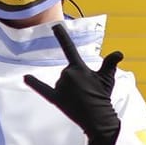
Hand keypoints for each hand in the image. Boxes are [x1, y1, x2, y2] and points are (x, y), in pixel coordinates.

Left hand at [24, 23, 123, 144]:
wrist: (98, 118)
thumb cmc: (103, 97)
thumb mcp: (108, 78)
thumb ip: (110, 63)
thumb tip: (119, 53)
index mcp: (78, 68)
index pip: (69, 48)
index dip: (62, 36)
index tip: (55, 26)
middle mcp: (67, 74)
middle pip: (68, 71)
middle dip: (76, 79)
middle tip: (87, 92)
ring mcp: (60, 86)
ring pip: (61, 82)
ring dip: (69, 88)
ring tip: (80, 99)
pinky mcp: (55, 98)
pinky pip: (43, 89)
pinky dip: (34, 83)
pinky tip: (26, 77)